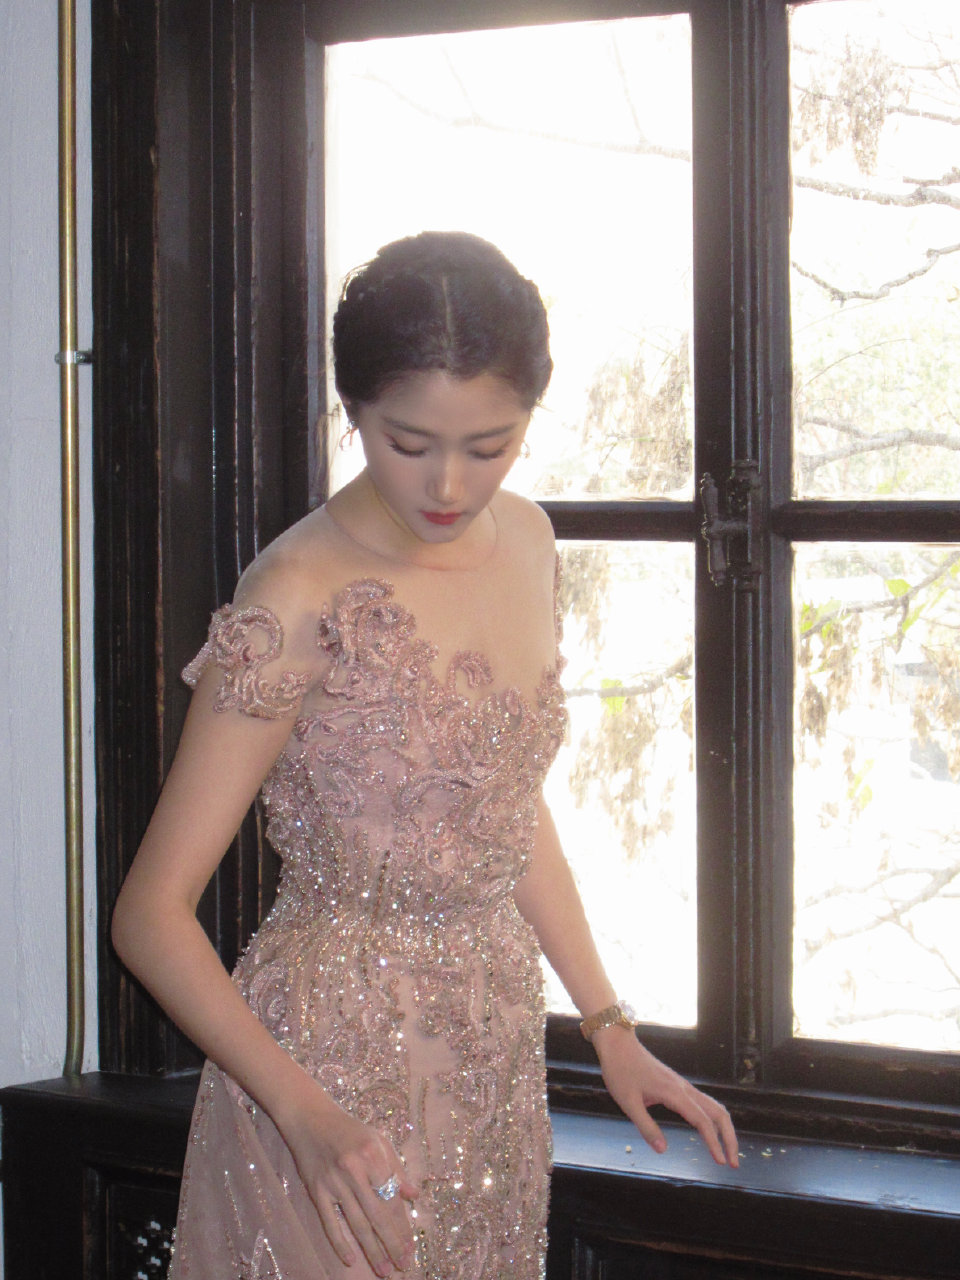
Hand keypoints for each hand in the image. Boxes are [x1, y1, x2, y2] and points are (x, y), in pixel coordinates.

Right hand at [279, 1087, 418, 1275]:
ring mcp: (334, 1182)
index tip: (411, 1247)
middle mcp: (355, 1169)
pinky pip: (330, 1222)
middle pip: (377, 1215)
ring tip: (384, 1270)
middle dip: (391, 1244)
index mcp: (374, 1155)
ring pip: (356, 1223)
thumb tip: (413, 1196)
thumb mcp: (379, 1140)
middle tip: (402, 1266)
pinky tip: (351, 1259)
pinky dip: (340, 1242)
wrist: (310, 1117)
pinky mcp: (316, 1190)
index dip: (403, 1226)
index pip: (392, 1199)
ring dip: (372, 1250)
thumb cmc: (349, 1129)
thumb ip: (397, 1168)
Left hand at [592, 1026, 739, 1168]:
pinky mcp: (678, 1085)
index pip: (702, 1120)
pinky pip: (703, 1102)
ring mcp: (682, 1085)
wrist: (618, 1044)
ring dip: (724, 1129)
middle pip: (718, 1112)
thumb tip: (663, 1150)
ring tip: (726, 1151)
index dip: (714, 1143)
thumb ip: (646, 1127)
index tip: (720, 1162)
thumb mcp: (628, 1103)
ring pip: (713, 1106)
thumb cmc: (621, 1071)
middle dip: (729, 1138)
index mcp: (674, 1093)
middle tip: (733, 1163)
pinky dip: (714, 1119)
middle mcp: (684, 1088)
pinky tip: (711, 1131)